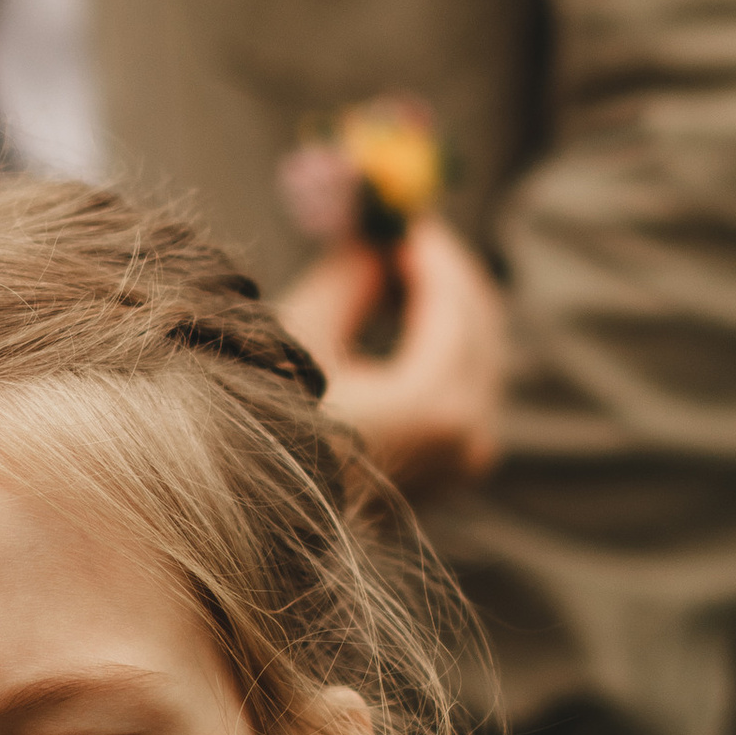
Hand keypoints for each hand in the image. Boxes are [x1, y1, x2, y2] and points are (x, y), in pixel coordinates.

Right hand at [279, 213, 506, 490]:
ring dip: (443, 304)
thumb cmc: (269, 433)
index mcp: (438, 404)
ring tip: (392, 269)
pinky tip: (402, 316)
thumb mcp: (302, 341)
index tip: (402, 214)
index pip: (455, 303)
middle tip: (403, 232)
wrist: (256, 520)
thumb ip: (351, 277)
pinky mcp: (456, 466)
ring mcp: (468, 454)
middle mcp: (469, 432)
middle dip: (443, 273)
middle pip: (479, 324)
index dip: (429, 252)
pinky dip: (444, 343)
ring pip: (478, 353)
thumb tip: (376, 235)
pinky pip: (468, 385)